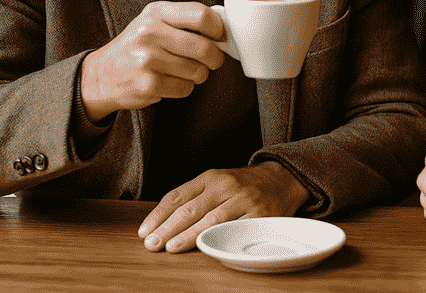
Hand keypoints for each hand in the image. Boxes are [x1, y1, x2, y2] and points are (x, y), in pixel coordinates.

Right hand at [80, 1, 226, 121]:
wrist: (102, 74)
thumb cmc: (137, 46)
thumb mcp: (154, 22)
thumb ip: (185, 20)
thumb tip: (223, 30)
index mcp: (156, 13)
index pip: (201, 15)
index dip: (219, 29)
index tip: (221, 37)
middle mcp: (149, 33)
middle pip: (204, 48)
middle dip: (215, 58)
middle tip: (211, 60)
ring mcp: (147, 60)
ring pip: (198, 71)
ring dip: (197, 75)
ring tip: (182, 71)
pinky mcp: (148, 84)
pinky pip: (185, 88)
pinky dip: (183, 88)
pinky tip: (169, 81)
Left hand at [138, 161, 311, 252]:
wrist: (281, 179)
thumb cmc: (242, 186)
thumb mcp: (218, 182)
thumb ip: (194, 197)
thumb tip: (161, 222)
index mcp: (210, 177)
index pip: (177, 195)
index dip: (158, 215)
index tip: (144, 231)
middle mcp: (225, 185)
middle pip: (190, 208)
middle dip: (168, 228)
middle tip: (152, 243)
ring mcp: (243, 199)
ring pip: (210, 220)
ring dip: (188, 236)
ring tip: (171, 247)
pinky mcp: (259, 215)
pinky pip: (235, 229)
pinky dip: (219, 239)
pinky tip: (205, 248)